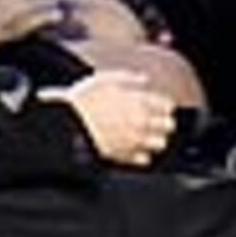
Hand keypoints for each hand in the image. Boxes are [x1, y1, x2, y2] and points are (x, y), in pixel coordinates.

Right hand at [61, 72, 176, 168]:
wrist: (67, 124)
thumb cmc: (83, 100)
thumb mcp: (105, 78)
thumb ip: (129, 77)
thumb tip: (144, 79)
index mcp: (138, 101)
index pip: (166, 105)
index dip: (163, 105)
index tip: (159, 106)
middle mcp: (140, 122)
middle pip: (168, 125)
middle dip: (163, 122)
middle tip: (154, 120)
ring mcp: (133, 140)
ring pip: (160, 143)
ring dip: (155, 138)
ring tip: (145, 134)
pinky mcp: (124, 156)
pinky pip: (144, 158)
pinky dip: (142, 153)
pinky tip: (133, 146)